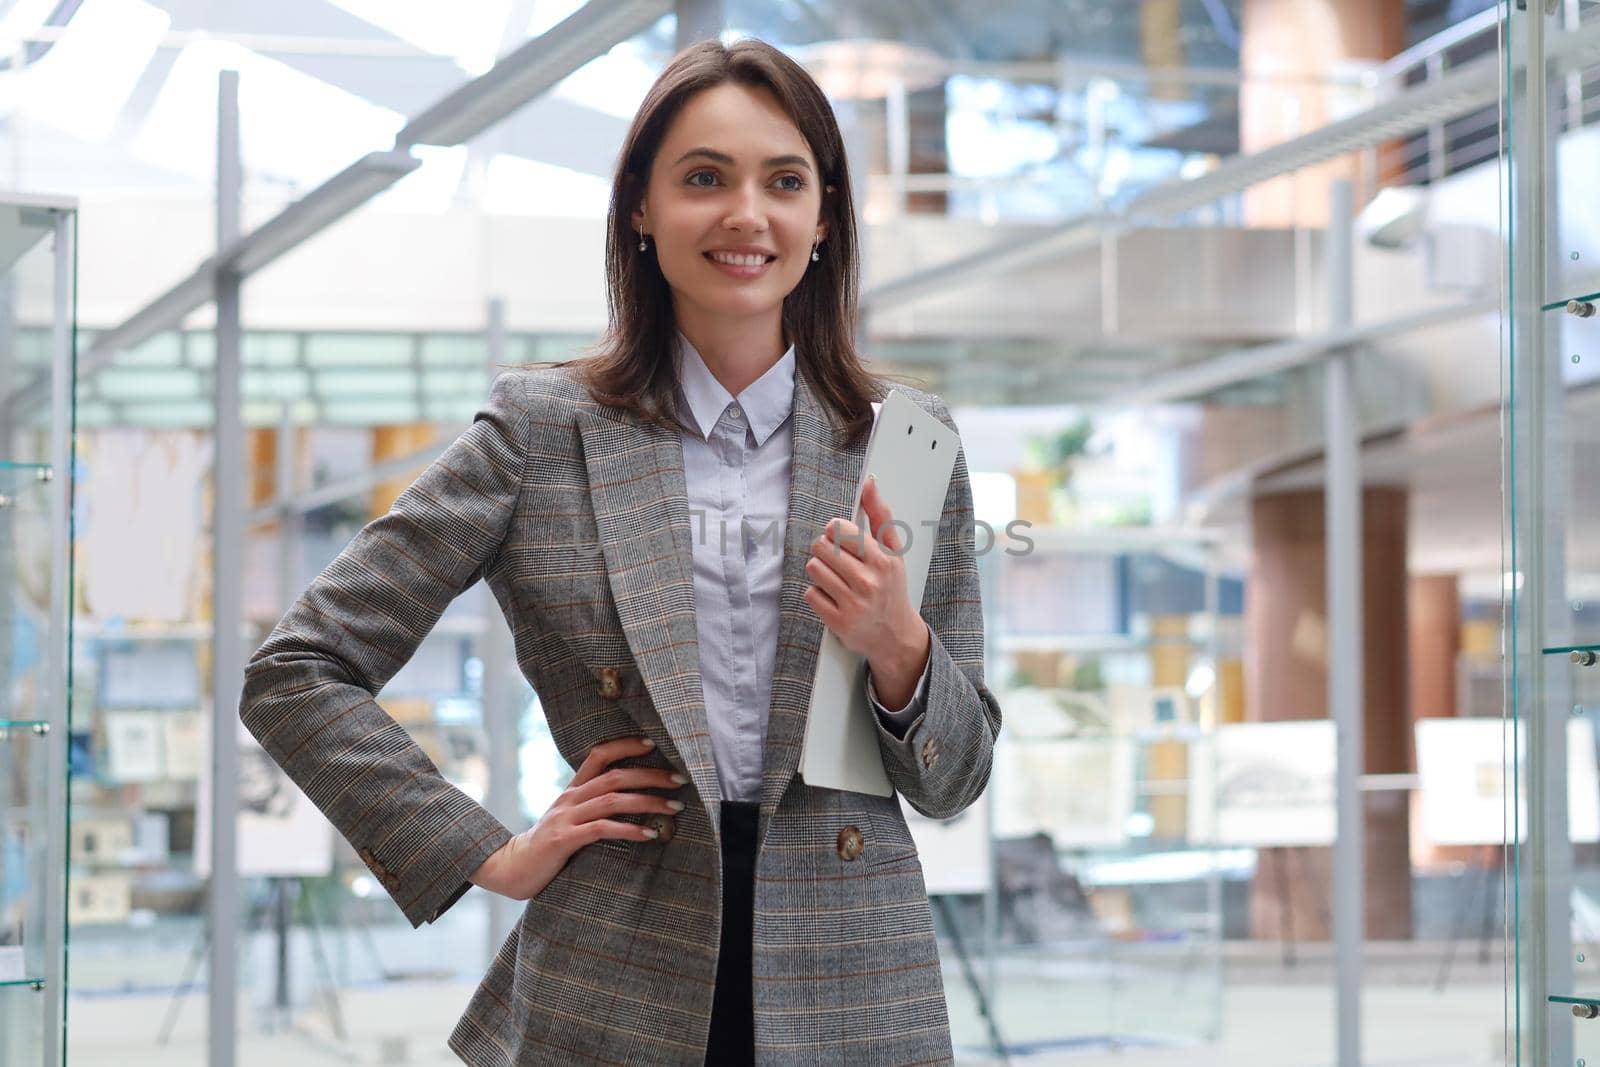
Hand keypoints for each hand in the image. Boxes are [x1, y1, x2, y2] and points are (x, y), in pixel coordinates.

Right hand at [468, 736, 686, 901]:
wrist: (512, 868)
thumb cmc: (548, 846)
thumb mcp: (570, 819)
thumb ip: (593, 808)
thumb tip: (632, 801)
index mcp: (573, 790)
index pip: (599, 755)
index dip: (626, 745)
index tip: (653, 744)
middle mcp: (570, 798)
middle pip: (615, 776)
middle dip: (651, 776)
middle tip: (680, 780)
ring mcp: (566, 818)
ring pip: (612, 800)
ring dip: (647, 801)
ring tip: (674, 807)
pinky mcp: (564, 840)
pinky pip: (601, 829)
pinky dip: (629, 829)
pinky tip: (649, 834)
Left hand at [802, 476, 927, 676]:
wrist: (895, 635)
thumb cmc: (891, 586)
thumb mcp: (893, 551)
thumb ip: (880, 515)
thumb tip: (869, 483)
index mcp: (883, 560)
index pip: (838, 530)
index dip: (834, 533)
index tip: (841, 541)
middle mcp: (868, 582)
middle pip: (821, 548)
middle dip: (825, 551)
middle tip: (838, 562)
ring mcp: (853, 603)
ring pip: (813, 569)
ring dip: (820, 572)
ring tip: (836, 579)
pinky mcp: (838, 622)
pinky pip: (810, 594)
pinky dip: (818, 594)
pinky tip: (833, 598)